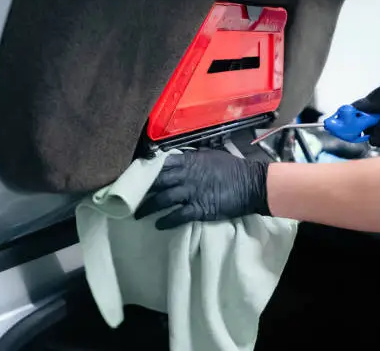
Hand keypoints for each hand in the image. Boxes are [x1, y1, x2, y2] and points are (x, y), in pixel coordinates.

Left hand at [136, 150, 270, 229]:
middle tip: (128, 197)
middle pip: (157, 182)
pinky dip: (165, 221)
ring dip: (148, 208)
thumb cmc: (232, 168)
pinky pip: (177, 215)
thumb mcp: (211, 155)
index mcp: (189, 161)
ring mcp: (191, 192)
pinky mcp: (199, 209)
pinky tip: (158, 225)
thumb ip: (193, 157)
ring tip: (137, 214)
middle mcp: (186, 176)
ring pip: (162, 199)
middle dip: (141, 190)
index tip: (134, 175)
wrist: (251, 184)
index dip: (146, 169)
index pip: (160, 163)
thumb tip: (178, 157)